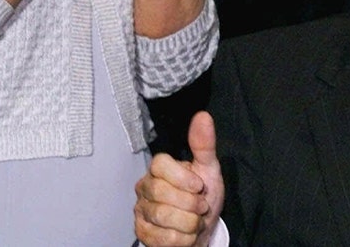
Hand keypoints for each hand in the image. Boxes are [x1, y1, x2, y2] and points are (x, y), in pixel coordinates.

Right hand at [135, 111, 224, 246]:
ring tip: (196, 221)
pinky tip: (187, 235)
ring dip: (189, 222)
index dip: (182, 177)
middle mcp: (145, 187)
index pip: (159, 164)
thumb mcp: (209, 170)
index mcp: (159, 169)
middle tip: (201, 207)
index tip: (199, 186)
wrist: (203, 231)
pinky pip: (160, 238)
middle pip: (160, 192)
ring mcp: (141, 210)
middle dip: (190, 203)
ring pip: (161, 216)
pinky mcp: (141, 233)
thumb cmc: (203, 197)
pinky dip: (182, 239)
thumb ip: (204, 145)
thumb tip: (203, 116)